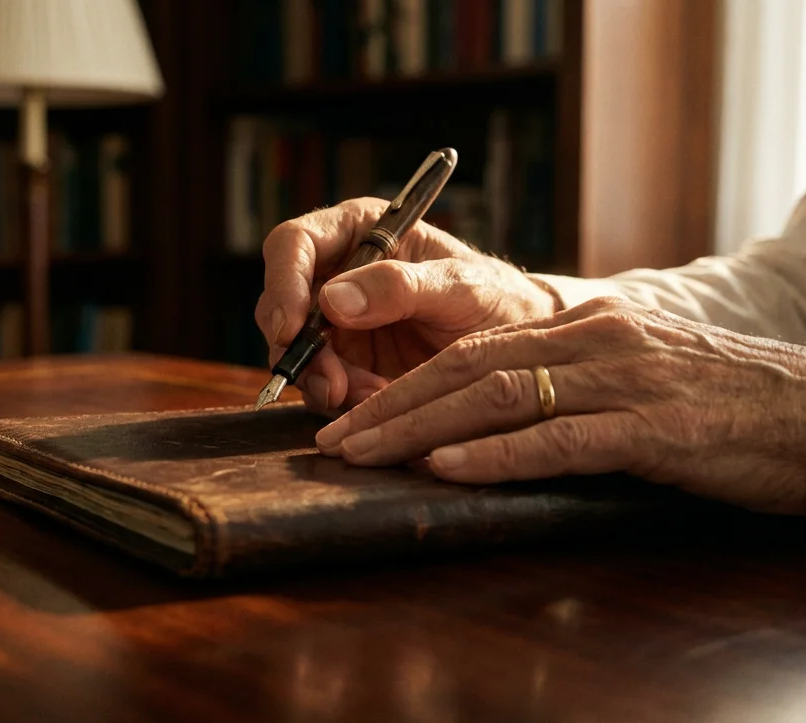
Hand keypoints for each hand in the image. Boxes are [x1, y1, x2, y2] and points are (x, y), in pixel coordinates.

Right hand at [256, 198, 558, 413]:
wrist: (523, 353)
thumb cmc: (498, 299)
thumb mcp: (460, 287)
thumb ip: (400, 287)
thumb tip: (334, 300)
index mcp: (360, 232)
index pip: (294, 244)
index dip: (282, 283)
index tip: (291, 326)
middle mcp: (338, 274)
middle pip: (282, 306)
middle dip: (300, 350)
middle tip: (332, 385)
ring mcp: (338, 324)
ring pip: (297, 353)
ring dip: (323, 383)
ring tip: (369, 398)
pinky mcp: (348, 366)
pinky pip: (323, 386)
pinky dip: (344, 403)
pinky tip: (378, 406)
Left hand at [314, 297, 805, 513]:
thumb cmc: (729, 402)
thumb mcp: (639, 375)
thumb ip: (570, 386)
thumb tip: (488, 427)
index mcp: (585, 324)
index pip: (471, 347)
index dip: (404, 384)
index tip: (352, 419)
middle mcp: (593, 338)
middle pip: (466, 365)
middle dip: (391, 406)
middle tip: (333, 442)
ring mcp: (622, 379)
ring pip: (496, 395)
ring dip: (420, 429)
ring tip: (363, 456)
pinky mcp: (654, 427)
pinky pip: (558, 439)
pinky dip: (496, 456)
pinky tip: (447, 470)